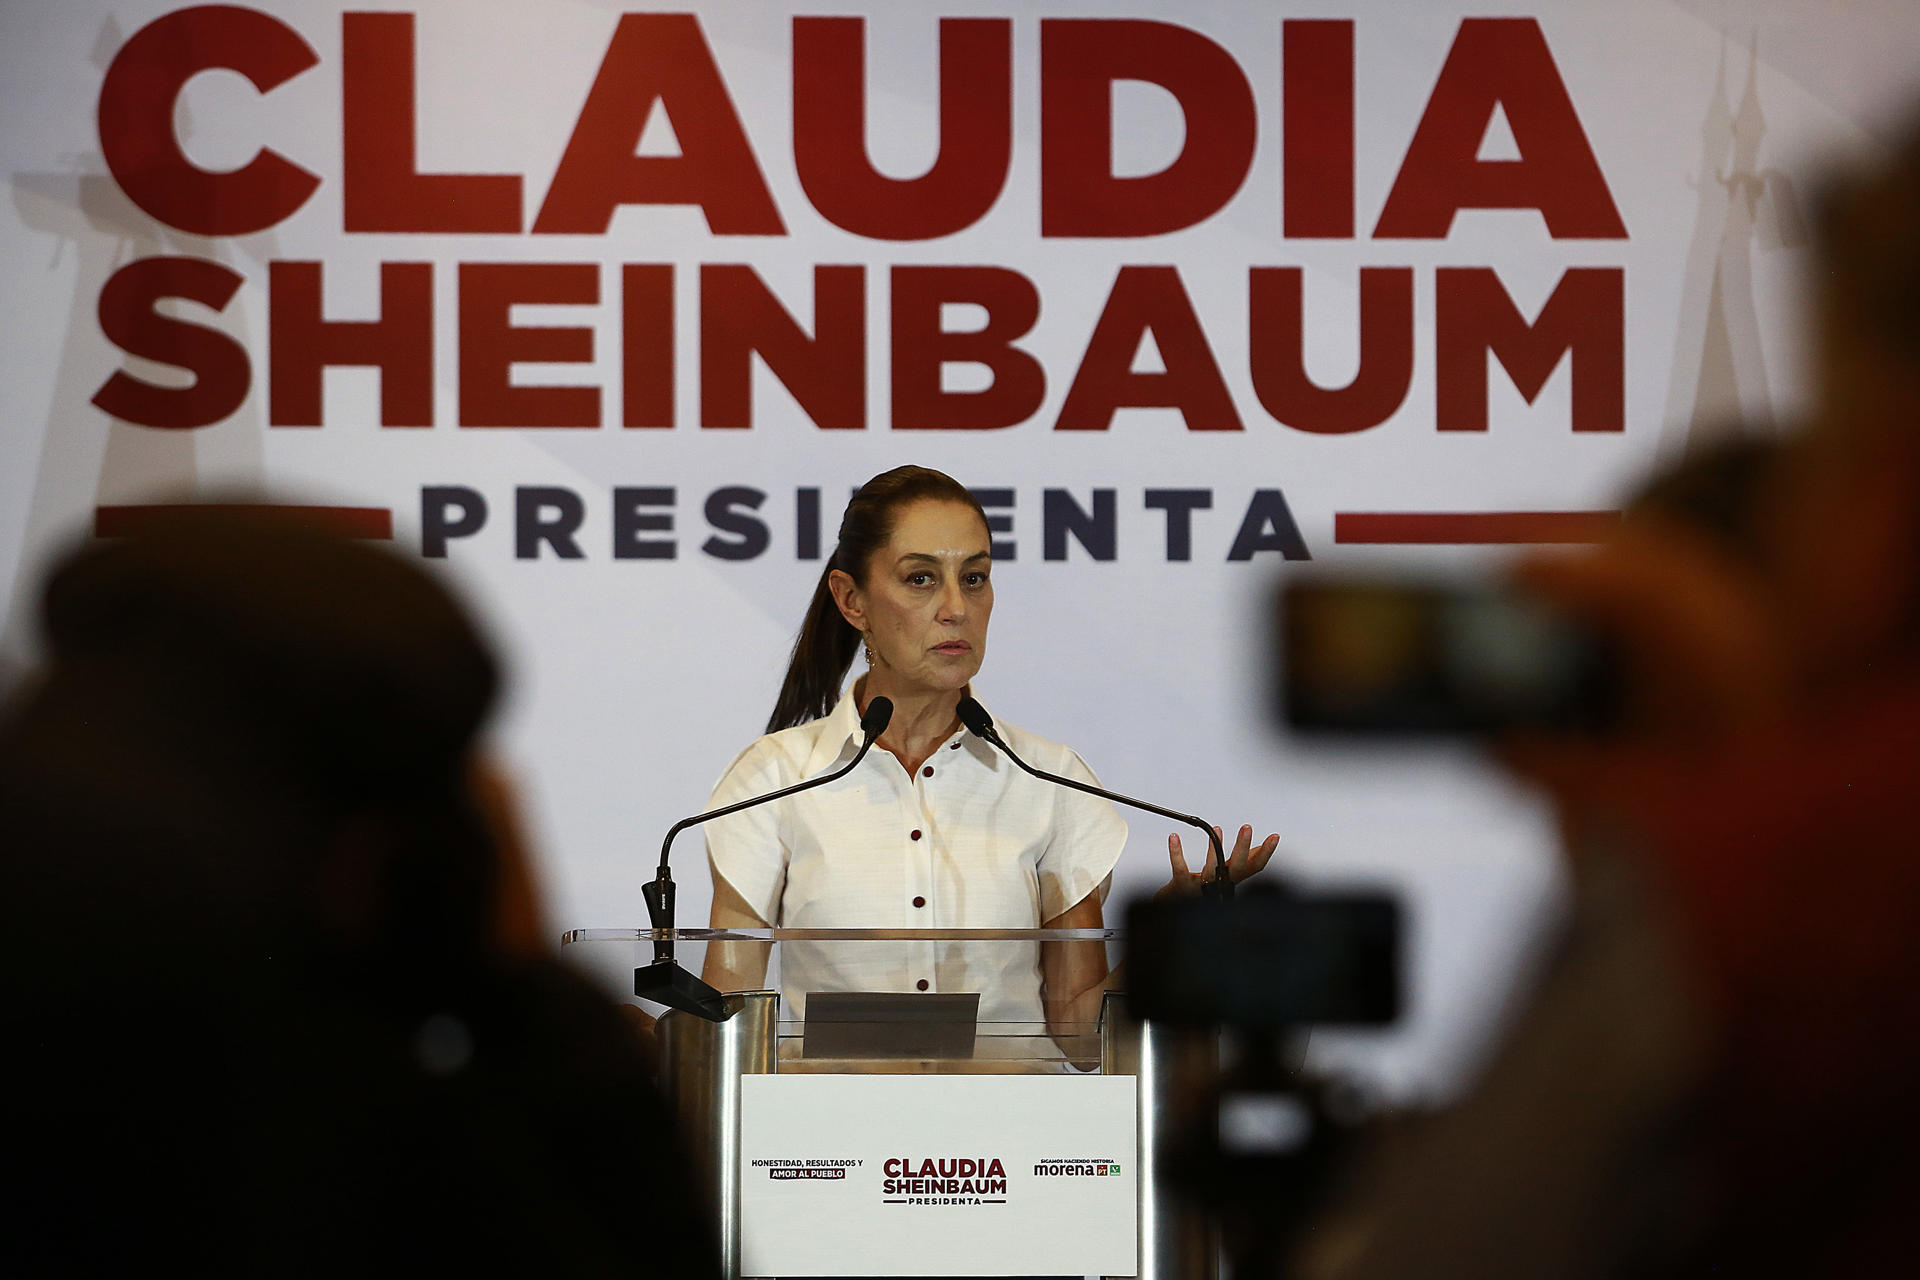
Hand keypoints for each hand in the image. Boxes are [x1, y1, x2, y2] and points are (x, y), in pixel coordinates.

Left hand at [1158, 824, 1278, 897]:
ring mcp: (1201, 887)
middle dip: (1242, 847)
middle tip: (1247, 828)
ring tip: (1216, 829)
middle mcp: (1220, 883)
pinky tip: (1174, 837)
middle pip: (1236, 867)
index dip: (1265, 853)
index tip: (1274, 837)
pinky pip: (1180, 869)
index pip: (1254, 867)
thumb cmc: (1202, 891)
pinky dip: (1176, 853)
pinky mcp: (1182, 887)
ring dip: (1214, 848)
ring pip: (1211, 868)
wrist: (1175, 910)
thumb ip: (1240, 863)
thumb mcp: (1225, 875)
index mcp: (1232, 878)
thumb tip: (1258, 848)